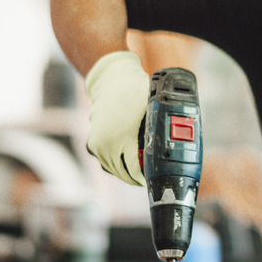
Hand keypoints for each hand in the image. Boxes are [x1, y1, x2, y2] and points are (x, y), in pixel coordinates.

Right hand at [85, 51, 148, 185]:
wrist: (112, 82)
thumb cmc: (136, 95)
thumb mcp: (151, 115)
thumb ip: (156, 137)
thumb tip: (168, 156)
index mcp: (124, 138)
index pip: (135, 171)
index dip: (146, 178)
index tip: (154, 179)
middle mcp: (107, 144)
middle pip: (124, 174)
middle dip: (137, 178)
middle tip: (149, 179)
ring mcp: (98, 145)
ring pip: (114, 171)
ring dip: (126, 174)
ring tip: (139, 174)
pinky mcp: (93, 145)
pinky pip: (106, 163)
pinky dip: (116, 166)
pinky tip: (126, 163)